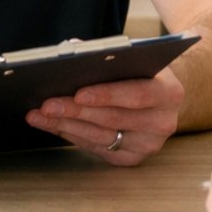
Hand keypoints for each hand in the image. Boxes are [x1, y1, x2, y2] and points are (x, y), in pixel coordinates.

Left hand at [26, 66, 183, 166]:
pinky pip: (98, 149)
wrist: (160, 97)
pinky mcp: (134, 158)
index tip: (77, 93)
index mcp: (169, 92)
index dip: (106, 95)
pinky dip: (73, 136)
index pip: (136, 94)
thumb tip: (71, 52)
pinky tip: (55, 125)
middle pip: (113, 118)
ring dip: (67, 126)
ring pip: (101, 137)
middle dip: (76, 111)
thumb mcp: (134, 59)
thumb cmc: (140, 72)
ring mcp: (149, 144)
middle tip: (47, 105)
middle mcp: (163, 122)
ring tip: (42, 115)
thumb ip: (107, 55)